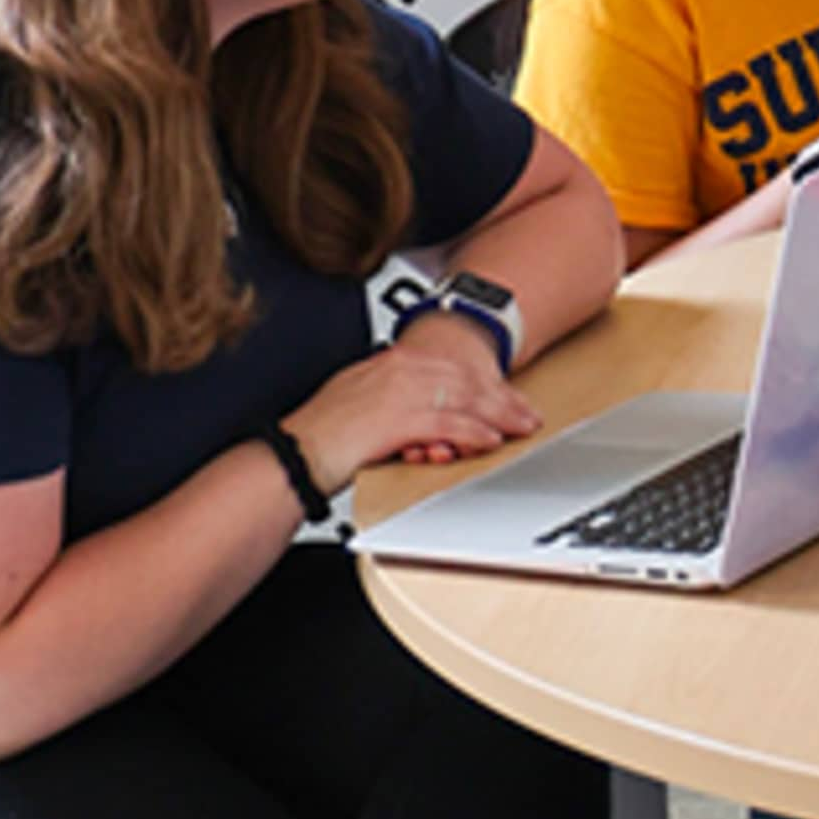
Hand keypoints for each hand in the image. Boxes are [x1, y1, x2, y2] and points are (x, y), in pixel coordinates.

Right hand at [282, 330, 539, 490]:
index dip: (484, 382)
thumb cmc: (319, 437)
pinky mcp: (396, 419)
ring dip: (496, 414)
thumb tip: (427, 414)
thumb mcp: (361, 403)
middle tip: (525, 413)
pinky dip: (472, 432)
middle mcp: (395, 371)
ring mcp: (396, 392)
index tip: (506, 395)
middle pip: (463, 379)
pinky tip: (489, 439)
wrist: (293, 455)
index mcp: (387, 363)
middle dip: (500, 398)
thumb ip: (393, 399)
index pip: (449, 367)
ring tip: (519, 426)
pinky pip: (446, 423)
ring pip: (461, 399)